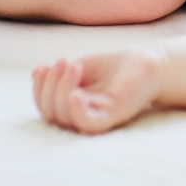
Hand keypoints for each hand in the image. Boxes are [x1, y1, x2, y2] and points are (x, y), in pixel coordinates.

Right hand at [32, 48, 164, 133]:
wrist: (150, 64)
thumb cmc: (116, 67)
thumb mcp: (82, 66)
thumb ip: (60, 73)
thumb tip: (35, 73)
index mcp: (71, 107)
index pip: (45, 106)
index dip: (40, 88)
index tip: (48, 65)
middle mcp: (81, 117)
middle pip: (50, 112)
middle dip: (49, 85)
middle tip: (65, 62)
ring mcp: (95, 119)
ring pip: (63, 116)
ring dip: (61, 88)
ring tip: (75, 65)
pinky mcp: (110, 118)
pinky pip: (86, 124)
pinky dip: (76, 112)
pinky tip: (75, 94)